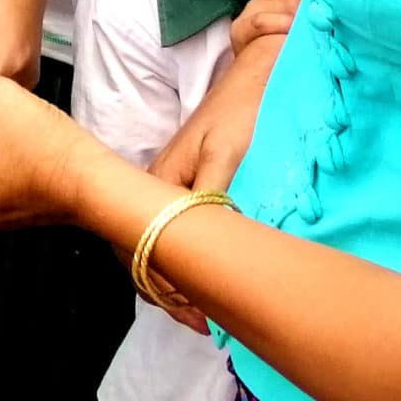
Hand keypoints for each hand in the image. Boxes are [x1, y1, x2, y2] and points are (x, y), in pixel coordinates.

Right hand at [131, 0, 292, 318]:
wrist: (260, 75)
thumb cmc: (245, 113)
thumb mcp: (228, 156)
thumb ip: (205, 200)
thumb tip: (198, 249)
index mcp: (157, 183)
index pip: (139, 251)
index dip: (166, 290)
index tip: (200, 318)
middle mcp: (156, 189)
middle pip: (146, 254)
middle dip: (172, 293)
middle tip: (209, 325)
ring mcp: (173, 188)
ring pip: (163, 245)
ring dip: (183, 279)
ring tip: (214, 311)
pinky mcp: (193, 185)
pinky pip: (180, 232)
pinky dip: (194, 260)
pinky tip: (217, 276)